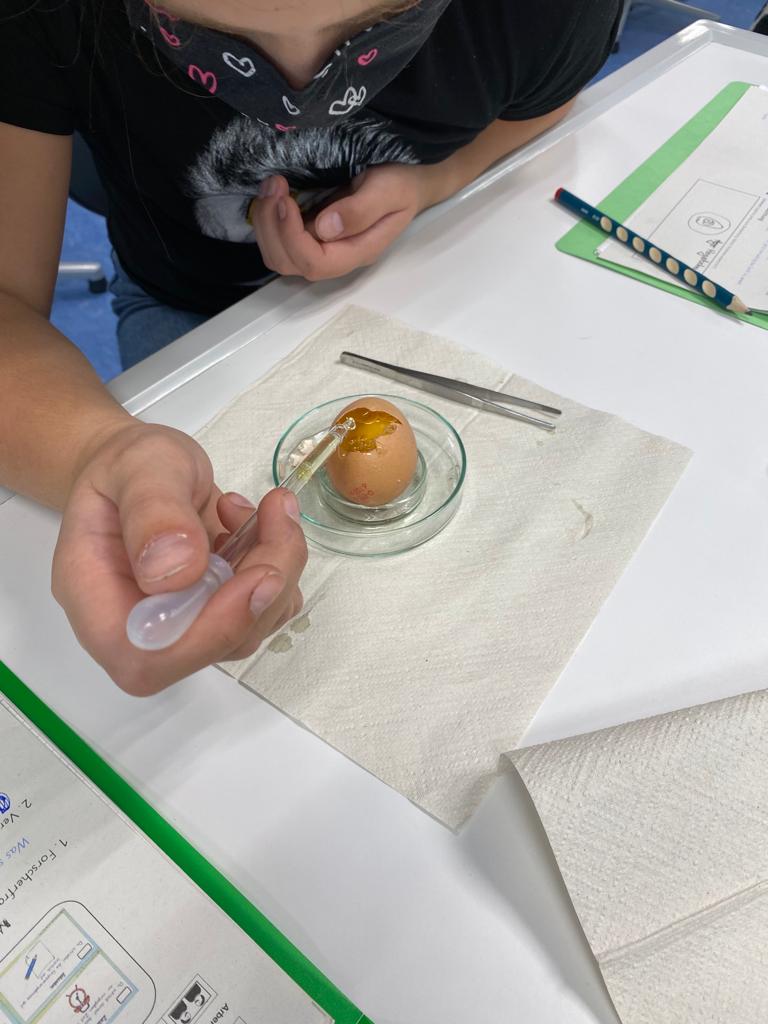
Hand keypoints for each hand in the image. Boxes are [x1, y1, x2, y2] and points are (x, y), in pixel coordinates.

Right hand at [52, 422, 306, 694]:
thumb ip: (153, 513)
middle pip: (208, 647)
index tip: (255, 574)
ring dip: (279, 568)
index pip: (145, 660)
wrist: (142, 467)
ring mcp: (185, 626)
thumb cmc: (127, 466)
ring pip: (249, 629)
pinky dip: (281, 565)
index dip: (208, 634)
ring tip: (268, 507)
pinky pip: (267, 609)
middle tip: (276, 517)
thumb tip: (175, 572)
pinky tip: (258, 522)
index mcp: (95, 603)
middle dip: (262, 588)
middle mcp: (139, 629)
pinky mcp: (220, 612)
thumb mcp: (138, 467)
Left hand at [249, 163, 442, 281]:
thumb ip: (361, 211)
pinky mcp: (311, 230)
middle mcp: (336, 254)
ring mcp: (321, 244)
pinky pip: (280, 237)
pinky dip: (269, 218)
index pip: (315, 263)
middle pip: (290, 263)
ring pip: (279, 254)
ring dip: (265, 222)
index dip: (292, 237)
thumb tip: (325, 228)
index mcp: (357, 251)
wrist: (410, 178)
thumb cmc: (403, 182)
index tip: (286, 200)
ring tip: (272, 185)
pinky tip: (275, 191)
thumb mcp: (389, 190)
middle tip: (274, 185)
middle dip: (272, 228)